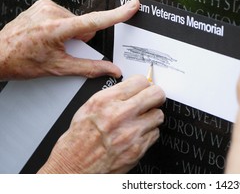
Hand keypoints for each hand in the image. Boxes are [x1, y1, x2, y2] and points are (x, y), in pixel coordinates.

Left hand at [0, 0, 138, 79]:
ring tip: (54, 43)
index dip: (118, 14)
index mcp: (57, 28)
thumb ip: (90, 69)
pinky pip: (64, 15)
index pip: (96, 21)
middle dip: (81, 38)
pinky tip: (49, 36)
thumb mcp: (59, 69)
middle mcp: (52, 12)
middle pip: (85, 25)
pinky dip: (63, 26)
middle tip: (65, 49)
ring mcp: (46, 6)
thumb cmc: (21, 61)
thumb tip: (112, 70)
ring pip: (75, 20)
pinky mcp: (43, 4)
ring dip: (71, 33)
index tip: (131, 6)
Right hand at [38, 75, 165, 173]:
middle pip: (156, 95)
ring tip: (141, 120)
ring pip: (158, 115)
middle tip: (151, 100)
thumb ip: (113, 95)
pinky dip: (148, 134)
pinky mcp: (138, 148)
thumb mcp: (90, 107)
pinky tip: (137, 135)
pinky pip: (155, 133)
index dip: (144, 84)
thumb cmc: (79, 139)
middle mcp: (120, 115)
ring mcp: (131, 132)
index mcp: (106, 101)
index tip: (144, 88)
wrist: (74, 166)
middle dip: (155, 96)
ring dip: (152, 117)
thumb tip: (132, 87)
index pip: (141, 81)